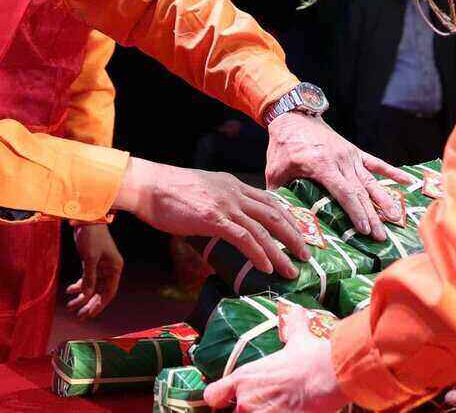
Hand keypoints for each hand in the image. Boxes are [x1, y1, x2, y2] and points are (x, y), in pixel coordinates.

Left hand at [65, 223, 122, 319]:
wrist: (86, 218)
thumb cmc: (91, 237)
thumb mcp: (90, 258)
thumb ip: (89, 278)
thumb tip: (87, 295)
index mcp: (114, 268)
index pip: (109, 292)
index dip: (100, 304)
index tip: (89, 314)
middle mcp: (110, 269)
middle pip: (100, 292)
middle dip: (89, 304)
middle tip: (79, 316)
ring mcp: (101, 266)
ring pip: (92, 287)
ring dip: (82, 296)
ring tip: (70, 306)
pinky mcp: (92, 262)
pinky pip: (86, 279)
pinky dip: (79, 285)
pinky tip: (69, 290)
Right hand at [113, 159, 310, 278]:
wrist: (149, 185)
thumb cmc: (168, 191)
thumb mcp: (201, 191)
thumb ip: (216, 204)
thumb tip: (221, 224)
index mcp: (232, 184)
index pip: (268, 201)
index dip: (286, 218)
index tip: (297, 233)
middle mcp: (235, 192)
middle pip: (275, 214)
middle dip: (293, 236)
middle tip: (305, 255)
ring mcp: (226, 205)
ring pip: (264, 229)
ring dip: (281, 252)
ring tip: (292, 270)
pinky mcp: (214, 219)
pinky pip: (244, 238)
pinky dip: (259, 254)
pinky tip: (267, 268)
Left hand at [204, 303, 348, 411]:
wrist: (327, 374)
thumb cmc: (310, 356)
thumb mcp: (297, 338)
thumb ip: (292, 326)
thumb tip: (297, 311)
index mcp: (243, 378)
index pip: (213, 396)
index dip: (220, 399)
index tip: (229, 400)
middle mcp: (245, 401)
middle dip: (249, 410)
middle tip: (270, 404)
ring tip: (281, 408)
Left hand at [264, 113, 411, 241]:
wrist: (294, 115)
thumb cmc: (283, 144)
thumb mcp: (275, 169)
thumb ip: (279, 193)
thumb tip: (279, 220)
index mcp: (320, 165)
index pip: (343, 192)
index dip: (355, 211)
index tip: (364, 229)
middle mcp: (340, 160)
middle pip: (360, 192)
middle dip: (372, 216)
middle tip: (381, 237)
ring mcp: (350, 155)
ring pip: (370, 182)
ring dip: (384, 200)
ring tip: (396, 218)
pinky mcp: (354, 151)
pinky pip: (376, 163)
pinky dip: (392, 172)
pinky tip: (408, 181)